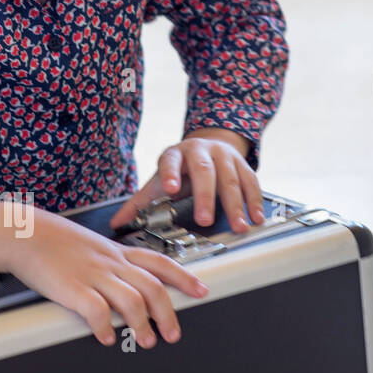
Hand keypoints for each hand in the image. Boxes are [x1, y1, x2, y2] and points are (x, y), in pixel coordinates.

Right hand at [4, 208, 208, 347]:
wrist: (22, 232)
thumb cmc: (51, 240)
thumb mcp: (89, 244)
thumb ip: (109, 260)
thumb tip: (124, 280)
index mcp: (116, 252)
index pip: (160, 261)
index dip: (184, 277)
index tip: (201, 290)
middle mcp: (110, 263)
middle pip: (152, 287)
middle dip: (168, 313)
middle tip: (172, 334)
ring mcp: (93, 275)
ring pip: (131, 300)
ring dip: (142, 324)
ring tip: (145, 341)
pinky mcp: (72, 288)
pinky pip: (97, 310)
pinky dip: (106, 326)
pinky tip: (106, 337)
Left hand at [109, 130, 264, 233]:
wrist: (207, 147)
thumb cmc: (179, 170)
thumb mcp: (158, 181)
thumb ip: (140, 203)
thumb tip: (116, 224)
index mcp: (175, 155)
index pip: (170, 162)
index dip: (171, 174)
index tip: (171, 189)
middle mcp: (201, 151)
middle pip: (204, 172)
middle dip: (206, 197)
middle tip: (206, 220)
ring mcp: (224, 156)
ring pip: (231, 179)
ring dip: (236, 204)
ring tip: (239, 226)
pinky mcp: (243, 164)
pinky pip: (251, 182)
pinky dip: (255, 201)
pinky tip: (256, 217)